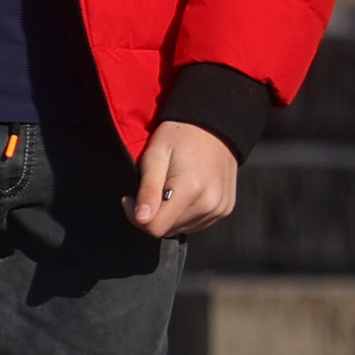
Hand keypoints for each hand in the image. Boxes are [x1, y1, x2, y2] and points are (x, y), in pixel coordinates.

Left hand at [124, 123, 238, 239]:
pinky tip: (182, 193)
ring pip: (182, 228)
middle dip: (152, 215)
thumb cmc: (179, 137)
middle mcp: (210, 204)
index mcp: (191, 190)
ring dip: (169, 215)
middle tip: (148, 190)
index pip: (156, 227)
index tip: (129, 199)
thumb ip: (148, 190)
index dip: (136, 217)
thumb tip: (141, 219)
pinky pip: (197, 223)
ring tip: (167, 188)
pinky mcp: (225, 209)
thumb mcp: (154, 157)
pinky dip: (184, 214)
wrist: (213, 125)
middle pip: (168, 229)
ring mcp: (220, 208)